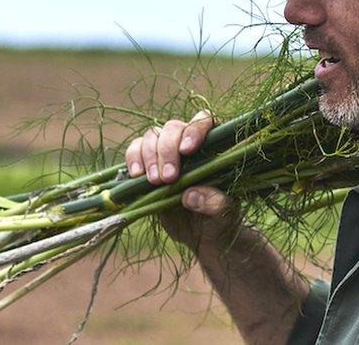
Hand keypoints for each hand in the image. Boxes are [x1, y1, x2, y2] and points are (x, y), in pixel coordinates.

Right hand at [125, 110, 239, 248]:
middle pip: (173, 128)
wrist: (202, 235)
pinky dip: (133, 158)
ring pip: (152, 136)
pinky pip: (135, 150)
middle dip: (167, 150)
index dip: (195, 130)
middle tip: (169, 178)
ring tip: (155, 182)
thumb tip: (191, 194)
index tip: (187, 150)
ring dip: (150, 156)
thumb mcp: (225, 214)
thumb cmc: (220, 219)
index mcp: (215, 147)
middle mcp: (189, 143)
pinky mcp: (149, 165)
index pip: (205, 122)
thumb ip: (215, 203)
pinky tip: (137, 175)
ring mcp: (167, 153)